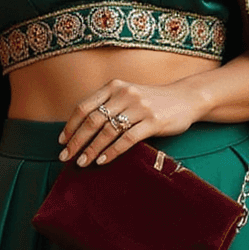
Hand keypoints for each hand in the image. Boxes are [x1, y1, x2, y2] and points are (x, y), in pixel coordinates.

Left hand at [58, 77, 204, 167]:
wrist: (186, 98)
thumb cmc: (153, 101)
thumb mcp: (128, 95)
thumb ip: (108, 105)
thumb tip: (82, 129)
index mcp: (114, 87)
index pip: (84, 107)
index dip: (70, 126)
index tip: (62, 141)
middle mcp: (124, 94)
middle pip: (92, 120)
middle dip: (76, 141)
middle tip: (65, 157)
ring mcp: (139, 107)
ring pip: (107, 131)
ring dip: (92, 149)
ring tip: (82, 162)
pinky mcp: (152, 121)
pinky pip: (127, 139)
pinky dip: (112, 152)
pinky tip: (103, 161)